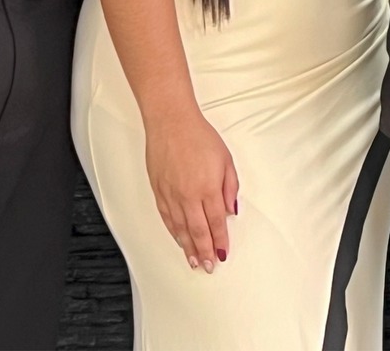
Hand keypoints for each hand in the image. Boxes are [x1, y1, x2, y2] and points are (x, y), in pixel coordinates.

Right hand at [144, 107, 238, 271]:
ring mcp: (171, 195)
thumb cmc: (199, 137)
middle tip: (208, 266)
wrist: (171, 123)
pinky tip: (178, 240)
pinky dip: (173, 233)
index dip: (220, 241)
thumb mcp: (226, 159)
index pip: (216, 222)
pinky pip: (167, 219)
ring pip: (180, 229)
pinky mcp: (159, 192)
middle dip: (205, 252)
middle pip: (198, 231)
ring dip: (188, 248)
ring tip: (194, 262)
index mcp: (207, 188)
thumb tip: (231, 209)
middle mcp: (188, 196)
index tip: (223, 253)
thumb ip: (230, 187)